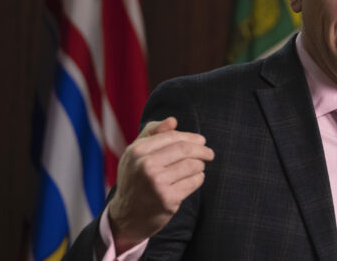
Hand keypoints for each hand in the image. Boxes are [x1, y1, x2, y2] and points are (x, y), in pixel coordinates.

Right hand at [107, 117, 213, 252]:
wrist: (127, 215)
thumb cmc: (135, 178)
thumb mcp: (135, 153)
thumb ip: (152, 133)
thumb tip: (173, 121)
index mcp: (137, 151)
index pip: (172, 136)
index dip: (190, 137)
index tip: (201, 141)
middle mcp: (146, 166)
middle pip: (184, 150)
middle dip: (202, 150)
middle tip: (209, 153)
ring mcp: (157, 183)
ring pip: (192, 165)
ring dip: (200, 165)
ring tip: (198, 167)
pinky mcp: (168, 199)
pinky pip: (194, 181)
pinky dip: (199, 178)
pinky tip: (194, 178)